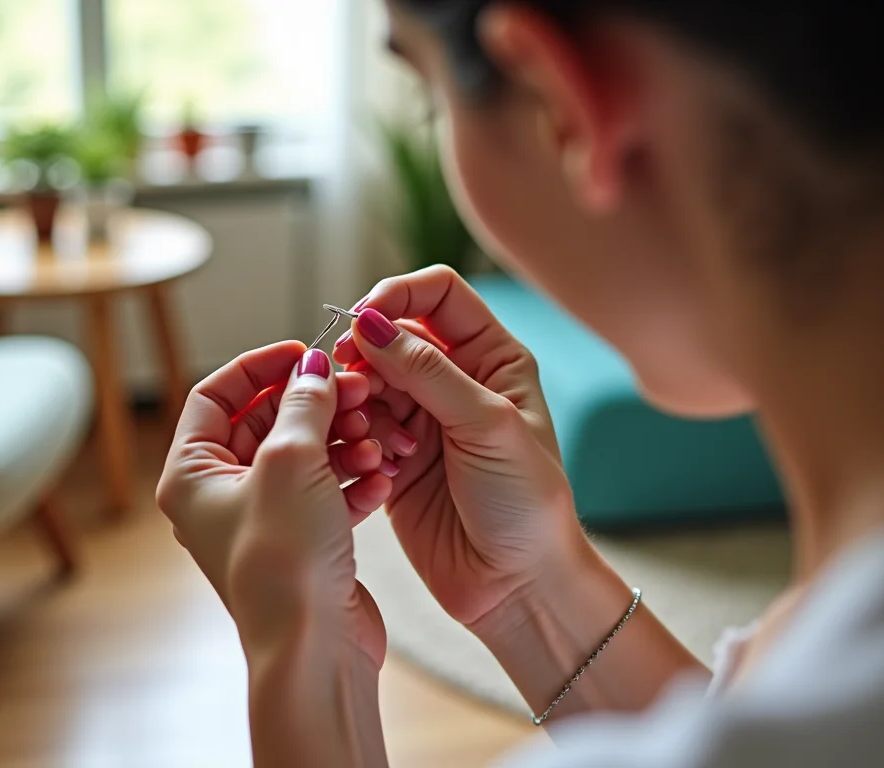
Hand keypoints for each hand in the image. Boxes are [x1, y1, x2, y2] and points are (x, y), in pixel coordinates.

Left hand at [156, 342, 391, 667]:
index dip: (259, 367)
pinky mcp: (302, 542)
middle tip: (356, 392)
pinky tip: (379, 479)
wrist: (315, 649)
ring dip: (342, 442)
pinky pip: (327, 492)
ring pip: (303, 456)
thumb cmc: (284, 562)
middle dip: (315, 406)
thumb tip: (313, 368)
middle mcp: (220, 496)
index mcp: (191, 474)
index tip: (307, 354)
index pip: (214, 394)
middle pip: (266, 422)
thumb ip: (303, 403)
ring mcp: (262, 520)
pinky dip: (353, 480)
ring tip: (372, 443)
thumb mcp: (292, 462)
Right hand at [333, 266, 587, 627]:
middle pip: (392, 336)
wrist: (516, 585)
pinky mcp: (394, 458)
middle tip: (358, 387)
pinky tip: (385, 467)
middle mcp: (457, 381)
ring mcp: (423, 419)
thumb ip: (427, 370)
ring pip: (369, 381)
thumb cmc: (525, 504)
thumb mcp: (486, 425)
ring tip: (382, 441)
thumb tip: (369, 322)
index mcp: (494, 358)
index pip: (438, 294)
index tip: (363, 319)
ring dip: (363, 402)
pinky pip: (360, 426)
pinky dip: (361, 437)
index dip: (397, 295)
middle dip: (369, 357)